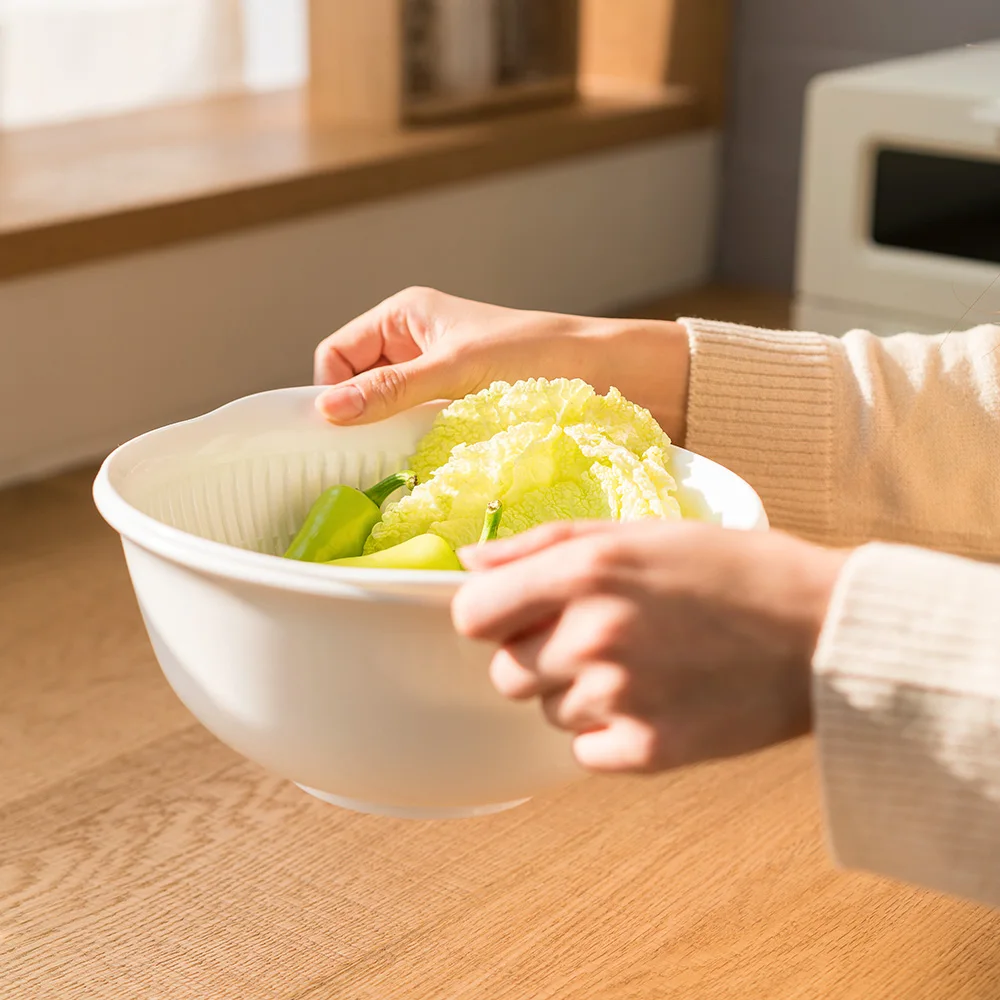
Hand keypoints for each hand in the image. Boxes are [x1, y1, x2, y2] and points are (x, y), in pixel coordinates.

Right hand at [313, 287, 690, 441]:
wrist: (605, 374)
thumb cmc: (535, 354)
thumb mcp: (456, 369)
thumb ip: (393, 390)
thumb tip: (328, 410)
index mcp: (404, 315)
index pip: (337, 355)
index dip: (331, 390)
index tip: (338, 432)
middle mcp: (414, 342)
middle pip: (358, 384)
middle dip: (360, 416)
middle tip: (365, 454)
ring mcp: (436, 374)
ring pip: (387, 409)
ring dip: (389, 433)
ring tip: (398, 457)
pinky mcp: (457, 403)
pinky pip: (416, 424)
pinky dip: (414, 441)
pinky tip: (424, 458)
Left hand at [453, 521, 847, 773]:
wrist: (824, 632)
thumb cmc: (734, 570)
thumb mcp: (638, 533)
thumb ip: (542, 544)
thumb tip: (470, 562)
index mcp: (585, 572)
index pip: (470, 615)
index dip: (489, 614)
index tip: (517, 613)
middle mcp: (592, 636)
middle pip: (504, 672)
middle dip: (537, 656)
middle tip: (601, 637)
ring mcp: (619, 698)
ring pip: (548, 711)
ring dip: (578, 692)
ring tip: (645, 664)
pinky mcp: (646, 751)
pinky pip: (585, 750)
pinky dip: (610, 732)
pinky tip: (659, 699)